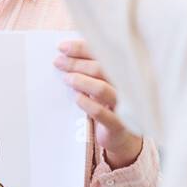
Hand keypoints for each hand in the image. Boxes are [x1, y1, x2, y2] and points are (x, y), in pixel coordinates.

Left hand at [55, 38, 143, 168]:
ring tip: (67, 79)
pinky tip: (77, 97)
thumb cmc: (108, 106)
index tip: (62, 47)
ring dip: (81, 81)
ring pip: (102, 88)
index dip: (82, 49)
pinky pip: (101, 112)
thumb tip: (67, 55)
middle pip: (102, 68)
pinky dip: (86, 103)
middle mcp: (127, 87)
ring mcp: (124, 107)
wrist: (121, 138)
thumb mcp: (102, 86)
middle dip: (76, 63)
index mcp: (124, 74)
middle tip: (59, 62)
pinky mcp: (118, 125)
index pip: (103, 54)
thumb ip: (90, 71)